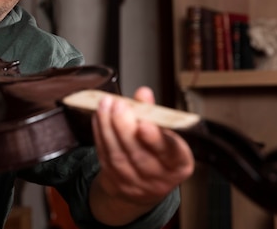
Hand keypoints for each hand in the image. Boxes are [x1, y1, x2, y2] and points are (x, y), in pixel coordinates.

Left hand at [88, 86, 193, 224]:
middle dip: (125, 127)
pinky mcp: (116, 181)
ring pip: (118, 156)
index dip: (155, 139)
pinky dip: (100, 134)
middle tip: (118, 104)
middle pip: (139, 155)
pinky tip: (98, 117)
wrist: (145, 181)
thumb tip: (143, 93)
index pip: (169, 153)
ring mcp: (136, 183)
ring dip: (108, 127)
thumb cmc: (159, 150)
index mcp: (178, 164)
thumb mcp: (165, 133)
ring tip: (105, 105)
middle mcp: (159, 178)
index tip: (144, 123)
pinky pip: (104, 156)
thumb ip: (154, 113)